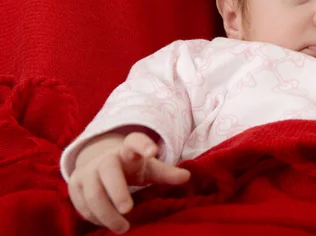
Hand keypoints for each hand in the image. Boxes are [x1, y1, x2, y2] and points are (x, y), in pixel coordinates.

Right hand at [68, 132, 189, 233]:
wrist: (100, 162)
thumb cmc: (132, 167)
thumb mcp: (150, 168)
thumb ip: (166, 173)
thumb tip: (187, 176)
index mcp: (128, 150)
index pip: (135, 141)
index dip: (143, 145)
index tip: (153, 152)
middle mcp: (106, 158)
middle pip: (109, 170)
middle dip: (117, 190)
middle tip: (128, 210)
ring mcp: (88, 170)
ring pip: (93, 192)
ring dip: (106, 213)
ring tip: (123, 228)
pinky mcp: (75, 184)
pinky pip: (81, 204)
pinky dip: (94, 216)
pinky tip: (105, 223)